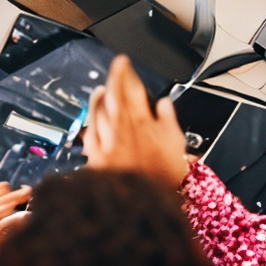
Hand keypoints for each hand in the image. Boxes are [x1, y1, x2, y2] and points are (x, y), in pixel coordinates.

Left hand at [82, 55, 191, 188]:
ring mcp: (105, 141)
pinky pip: (90, 132)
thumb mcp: (175, 143)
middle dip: (113, 78)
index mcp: (141, 121)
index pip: (131, 88)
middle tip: (114, 66)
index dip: (126, 72)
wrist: (141, 204)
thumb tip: (162, 104)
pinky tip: (90, 118)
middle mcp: (120, 127)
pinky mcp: (95, 156)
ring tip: (101, 88)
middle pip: (113, 95)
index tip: (123, 61)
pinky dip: (91, 121)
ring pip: (99, 111)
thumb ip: (167, 119)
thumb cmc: (162, 176)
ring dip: (100, 96)